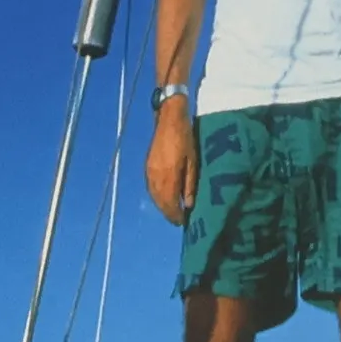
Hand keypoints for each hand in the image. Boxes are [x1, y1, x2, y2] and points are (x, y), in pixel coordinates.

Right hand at [145, 101, 199, 226]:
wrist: (168, 119)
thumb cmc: (185, 138)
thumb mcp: (193, 162)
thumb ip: (190, 185)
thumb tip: (188, 205)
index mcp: (169, 177)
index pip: (170, 204)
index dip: (175, 216)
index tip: (182, 223)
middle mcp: (156, 177)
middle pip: (160, 203)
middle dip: (168, 213)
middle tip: (178, 220)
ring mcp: (149, 171)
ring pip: (154, 196)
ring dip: (162, 206)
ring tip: (172, 212)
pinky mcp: (147, 166)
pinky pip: (151, 187)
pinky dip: (157, 196)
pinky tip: (164, 197)